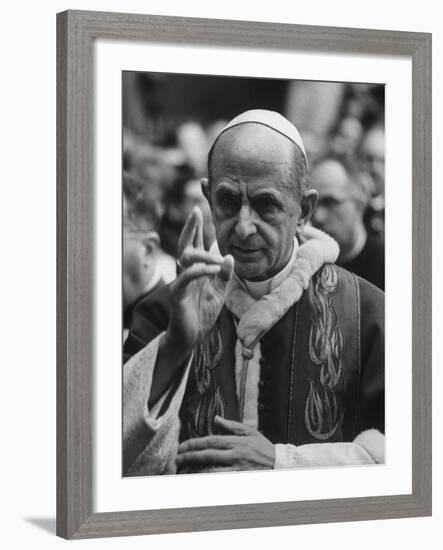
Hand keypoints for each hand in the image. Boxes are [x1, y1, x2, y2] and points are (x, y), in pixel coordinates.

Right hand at [167, 207, 233, 357]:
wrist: (191, 337)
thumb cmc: (202, 313)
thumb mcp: (219, 291)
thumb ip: (224, 274)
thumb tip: (229, 256)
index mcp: (196, 269)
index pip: (196, 244)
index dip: (197, 227)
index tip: (200, 209)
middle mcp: (187, 272)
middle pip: (186, 244)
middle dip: (191, 227)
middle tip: (196, 211)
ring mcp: (181, 281)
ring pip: (185, 257)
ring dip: (203, 254)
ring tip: (218, 258)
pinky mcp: (178, 293)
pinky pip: (187, 277)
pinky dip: (201, 271)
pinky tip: (213, 268)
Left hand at [176, 416, 275, 471]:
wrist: (280, 463)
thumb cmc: (263, 447)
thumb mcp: (249, 431)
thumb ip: (231, 425)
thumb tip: (216, 418)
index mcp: (236, 441)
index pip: (211, 441)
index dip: (195, 443)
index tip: (182, 446)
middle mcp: (235, 454)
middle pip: (208, 455)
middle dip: (190, 456)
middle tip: (177, 459)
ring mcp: (237, 468)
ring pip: (212, 471)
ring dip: (196, 471)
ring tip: (184, 471)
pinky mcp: (240, 479)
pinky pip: (221, 480)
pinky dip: (209, 480)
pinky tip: (200, 480)